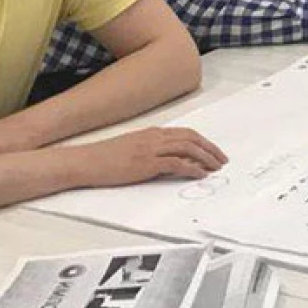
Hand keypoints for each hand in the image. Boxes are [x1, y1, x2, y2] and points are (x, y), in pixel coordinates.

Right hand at [78, 126, 227, 185]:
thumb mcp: (132, 148)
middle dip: (210, 148)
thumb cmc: (104, 158)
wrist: (85, 161)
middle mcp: (154, 137)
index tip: (214, 151)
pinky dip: (192, 168)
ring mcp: (150, 149)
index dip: (203, 141)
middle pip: (191, 138)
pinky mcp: (146, 163)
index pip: (185, 133)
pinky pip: (176, 163)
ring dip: (206, 158)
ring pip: (188, 148)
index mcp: (152, 133)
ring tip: (216, 168)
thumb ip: (151, 151)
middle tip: (222, 160)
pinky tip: (200, 174)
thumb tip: (171, 161)